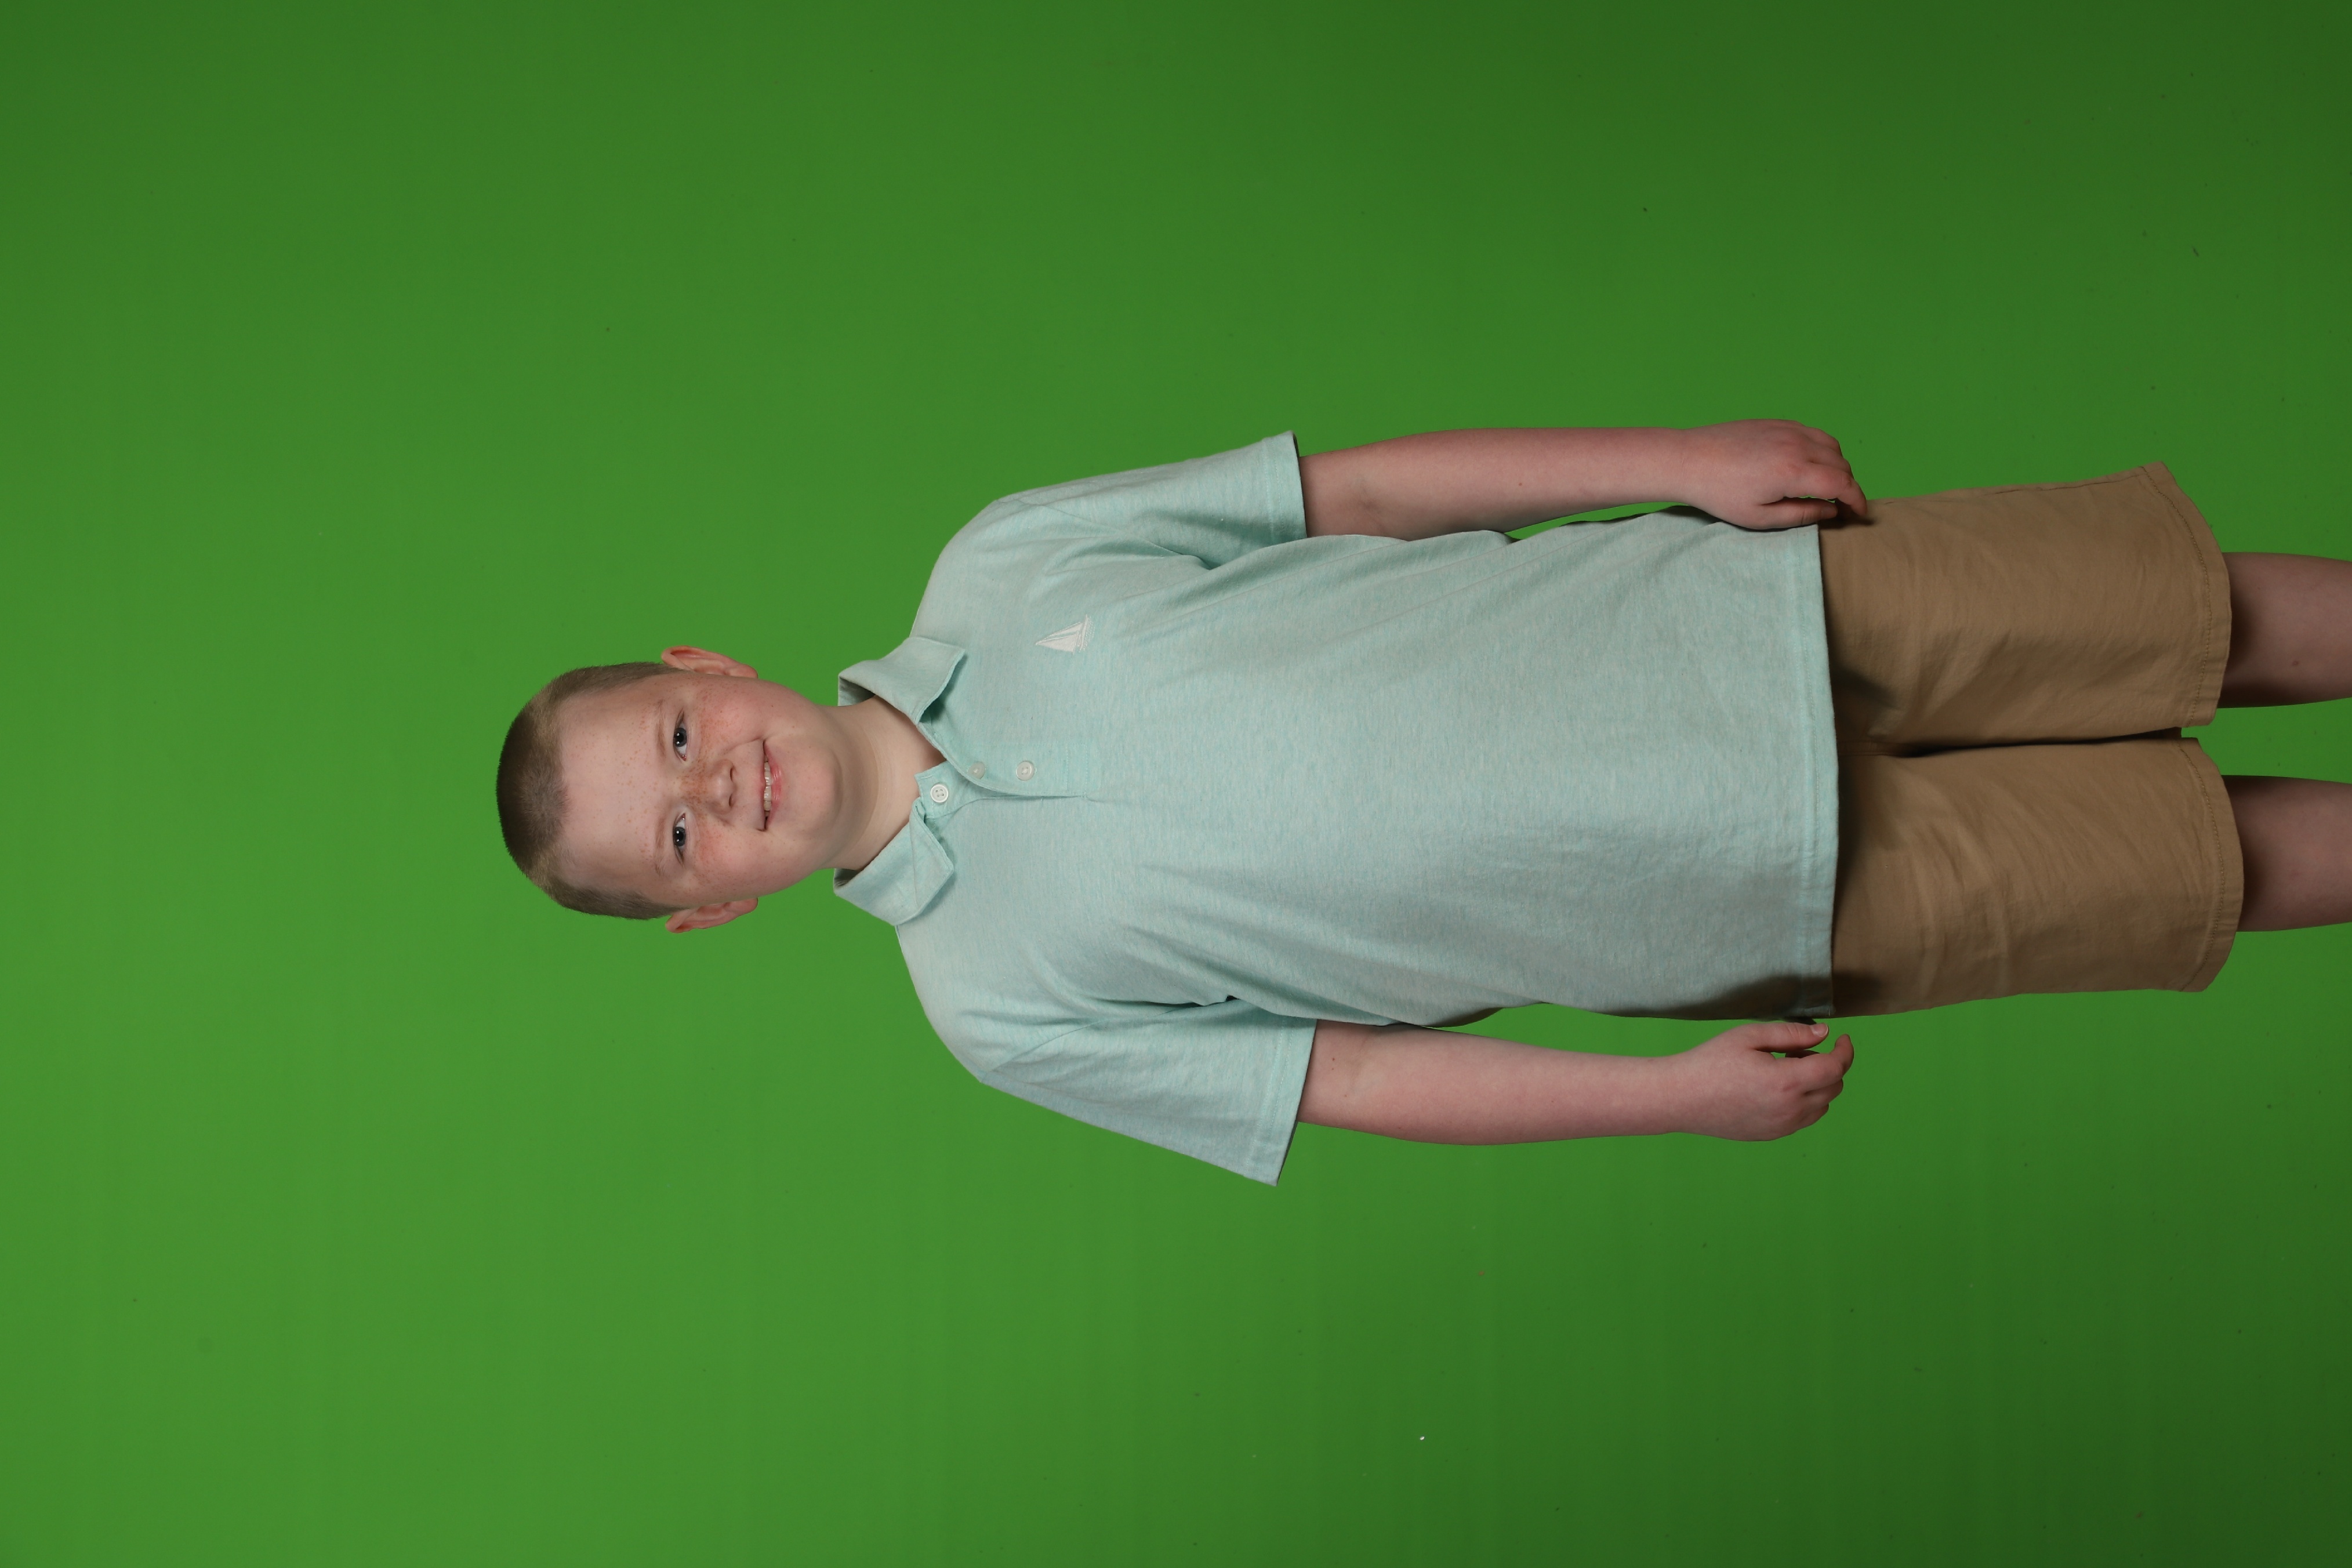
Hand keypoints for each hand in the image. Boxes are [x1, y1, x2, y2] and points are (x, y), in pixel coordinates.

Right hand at [1663, 1021, 1853, 1139]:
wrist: (1680, 1098)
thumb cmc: (1710, 1062)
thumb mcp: (1748, 1035)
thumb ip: (1791, 1033)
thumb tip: (1823, 1033)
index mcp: (1786, 1082)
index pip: (1835, 1068)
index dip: (1845, 1051)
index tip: (1841, 1038)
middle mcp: (1790, 1110)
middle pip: (1834, 1087)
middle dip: (1827, 1064)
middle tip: (1797, 1050)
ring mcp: (1782, 1127)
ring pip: (1822, 1105)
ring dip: (1816, 1084)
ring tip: (1783, 1069)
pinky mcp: (1772, 1135)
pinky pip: (1804, 1119)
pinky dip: (1803, 1101)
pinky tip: (1775, 1088)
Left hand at [1675, 420, 1866, 529]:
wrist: (1689, 460)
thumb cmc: (1719, 493)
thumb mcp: (1760, 517)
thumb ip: (1801, 515)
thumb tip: (1831, 510)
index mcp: (1794, 471)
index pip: (1842, 484)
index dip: (1857, 501)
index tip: (1859, 514)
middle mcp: (1797, 445)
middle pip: (1841, 465)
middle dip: (1848, 487)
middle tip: (1841, 507)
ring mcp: (1788, 429)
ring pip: (1831, 445)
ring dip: (1837, 466)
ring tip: (1826, 487)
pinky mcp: (1777, 422)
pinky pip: (1813, 433)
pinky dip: (1821, 450)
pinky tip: (1808, 466)